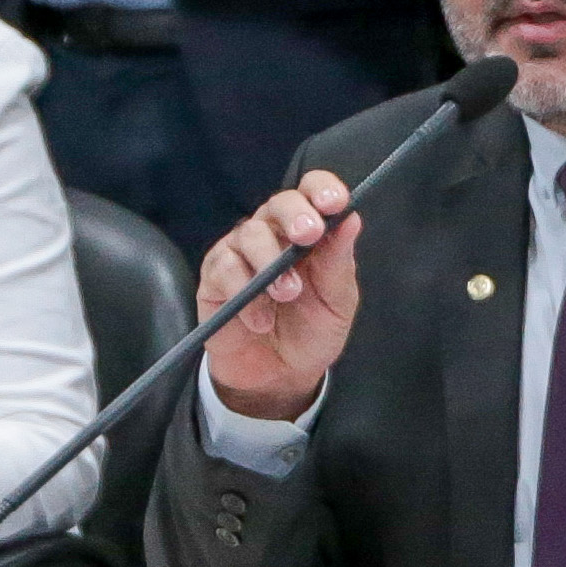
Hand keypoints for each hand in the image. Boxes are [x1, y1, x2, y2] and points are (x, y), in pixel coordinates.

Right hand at [196, 171, 360, 421]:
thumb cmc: (311, 333)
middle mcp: (272, 235)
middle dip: (295, 215)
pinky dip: (244, 293)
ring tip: (287, 295)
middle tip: (308, 235)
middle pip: (278, 203)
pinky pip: (224, 269)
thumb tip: (351, 219)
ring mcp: (240, 254)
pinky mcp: (214, 279)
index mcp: (308, 233)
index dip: (322, 189)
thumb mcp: (337, 302)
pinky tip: (260, 319)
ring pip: (249, 234)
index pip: (311, 193)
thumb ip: (340, 262)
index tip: (334, 202)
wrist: (279, 376)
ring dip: (271, 263)